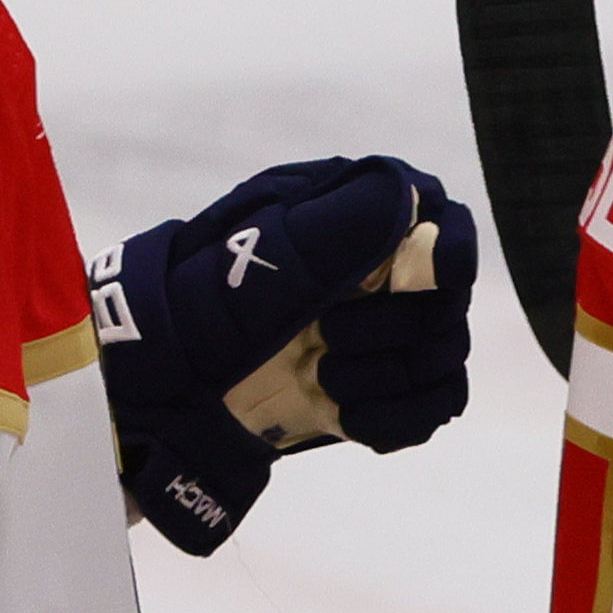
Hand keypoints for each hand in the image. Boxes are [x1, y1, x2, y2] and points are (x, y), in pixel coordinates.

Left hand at [103, 159, 475, 557]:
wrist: (164, 383)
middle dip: (395, 330)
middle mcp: (380, 278)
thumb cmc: (204, 305)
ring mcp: (382, 338)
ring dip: (386, 377)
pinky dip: (393, 417)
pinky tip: (348, 415)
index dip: (449, 255)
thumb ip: (339, 225)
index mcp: (356, 223)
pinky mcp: (378, 392)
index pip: (443, 226)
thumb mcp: (263, 255)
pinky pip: (428, 408)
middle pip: (447, 306)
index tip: (434, 278)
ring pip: (441, 362)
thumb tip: (408, 195)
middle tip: (330, 336)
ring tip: (324, 379)